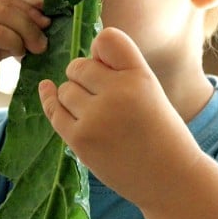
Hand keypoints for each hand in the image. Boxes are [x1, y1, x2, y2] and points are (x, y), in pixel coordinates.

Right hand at [0, 0, 48, 106]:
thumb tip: (41, 25)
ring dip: (25, 32)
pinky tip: (18, 53)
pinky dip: (13, 41)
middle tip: (44, 42)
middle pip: (6, 5)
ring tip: (35, 49)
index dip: (28, 11)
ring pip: (3, 15)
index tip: (46, 25)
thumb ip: (8, 31)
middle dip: (31, 22)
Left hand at [38, 26, 187, 202]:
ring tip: (98, 115)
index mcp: (140, 76)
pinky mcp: (80, 140)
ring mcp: (96, 117)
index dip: (100, 50)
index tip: (104, 64)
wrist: (170, 179)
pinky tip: (47, 90)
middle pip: (79, 67)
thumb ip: (120, 70)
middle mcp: (118, 92)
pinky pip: (55, 111)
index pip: (107, 39)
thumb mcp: (150, 90)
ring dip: (73, 97)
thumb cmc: (159, 132)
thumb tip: (82, 56)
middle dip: (83, 77)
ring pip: (65, 90)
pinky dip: (51, 101)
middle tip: (103, 99)